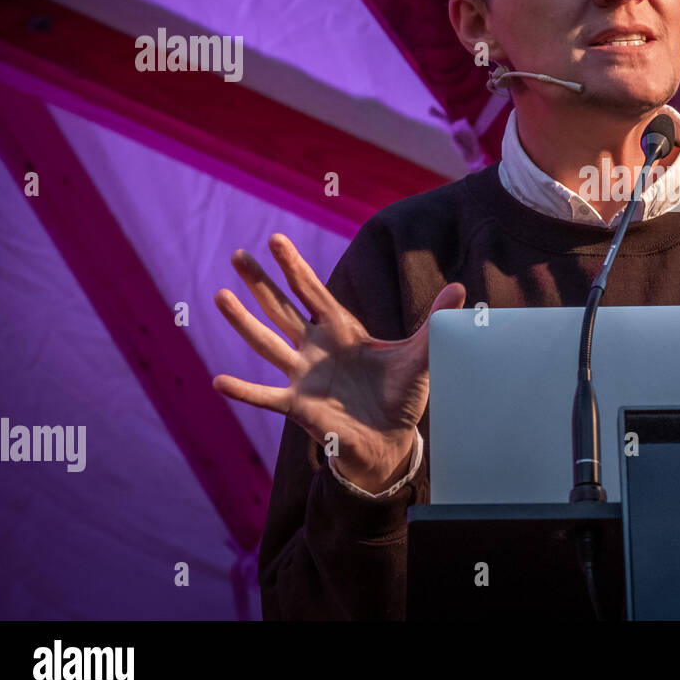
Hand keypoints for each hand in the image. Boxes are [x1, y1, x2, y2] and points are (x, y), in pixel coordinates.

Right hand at [212, 233, 464, 491]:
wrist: (391, 440)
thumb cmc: (401, 395)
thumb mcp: (422, 355)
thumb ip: (435, 321)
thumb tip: (461, 287)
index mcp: (343, 332)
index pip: (314, 292)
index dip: (296, 267)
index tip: (276, 239)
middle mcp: (317, 350)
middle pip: (282, 309)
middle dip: (260, 283)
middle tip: (237, 255)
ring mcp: (303, 377)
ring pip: (267, 343)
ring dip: (243, 322)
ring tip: (219, 296)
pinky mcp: (299, 408)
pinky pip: (265, 397)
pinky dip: (244, 390)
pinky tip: (218, 381)